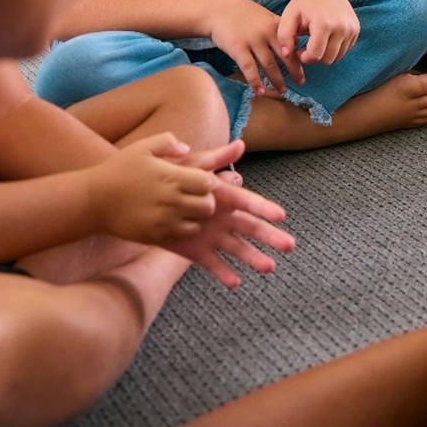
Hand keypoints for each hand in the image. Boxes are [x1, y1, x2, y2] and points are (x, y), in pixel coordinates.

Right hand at [84, 133, 222, 244]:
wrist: (92, 201)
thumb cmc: (118, 170)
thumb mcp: (141, 147)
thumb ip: (167, 142)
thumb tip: (186, 149)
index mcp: (171, 177)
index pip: (208, 183)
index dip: (207, 181)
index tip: (197, 180)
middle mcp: (170, 201)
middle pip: (208, 206)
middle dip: (206, 200)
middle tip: (194, 197)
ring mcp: (163, 221)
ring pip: (198, 224)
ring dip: (196, 217)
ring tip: (185, 210)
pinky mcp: (155, 236)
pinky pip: (182, 237)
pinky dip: (183, 230)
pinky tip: (173, 221)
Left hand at [165, 139, 295, 287]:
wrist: (136, 198)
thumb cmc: (168, 178)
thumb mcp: (192, 166)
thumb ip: (215, 158)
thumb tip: (240, 144)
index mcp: (224, 197)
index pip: (249, 203)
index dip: (264, 208)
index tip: (281, 215)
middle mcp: (222, 217)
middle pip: (251, 228)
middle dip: (270, 237)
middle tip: (289, 245)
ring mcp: (210, 235)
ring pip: (236, 249)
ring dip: (253, 257)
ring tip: (269, 267)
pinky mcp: (194, 251)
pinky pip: (211, 263)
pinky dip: (223, 273)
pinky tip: (235, 282)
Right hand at [207, 0, 304, 95]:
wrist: (217, 9)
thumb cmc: (242, 13)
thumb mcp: (264, 15)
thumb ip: (278, 27)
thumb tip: (296, 40)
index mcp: (275, 25)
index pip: (293, 43)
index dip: (301, 57)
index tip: (306, 68)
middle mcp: (267, 33)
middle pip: (285, 56)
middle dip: (294, 71)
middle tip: (300, 83)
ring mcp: (253, 41)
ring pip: (269, 65)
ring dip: (277, 80)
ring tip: (282, 91)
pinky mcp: (238, 48)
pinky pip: (249, 68)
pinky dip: (256, 81)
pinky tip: (260, 91)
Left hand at [277, 0, 360, 66]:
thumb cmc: (305, 1)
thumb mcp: (289, 15)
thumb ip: (284, 36)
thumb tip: (286, 54)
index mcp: (324, 24)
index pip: (315, 55)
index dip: (304, 58)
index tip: (299, 50)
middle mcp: (341, 28)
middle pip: (328, 59)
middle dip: (315, 57)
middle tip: (306, 47)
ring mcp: (351, 29)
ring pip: (337, 57)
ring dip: (325, 54)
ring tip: (315, 42)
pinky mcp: (356, 30)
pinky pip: (345, 50)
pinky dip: (334, 49)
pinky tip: (325, 38)